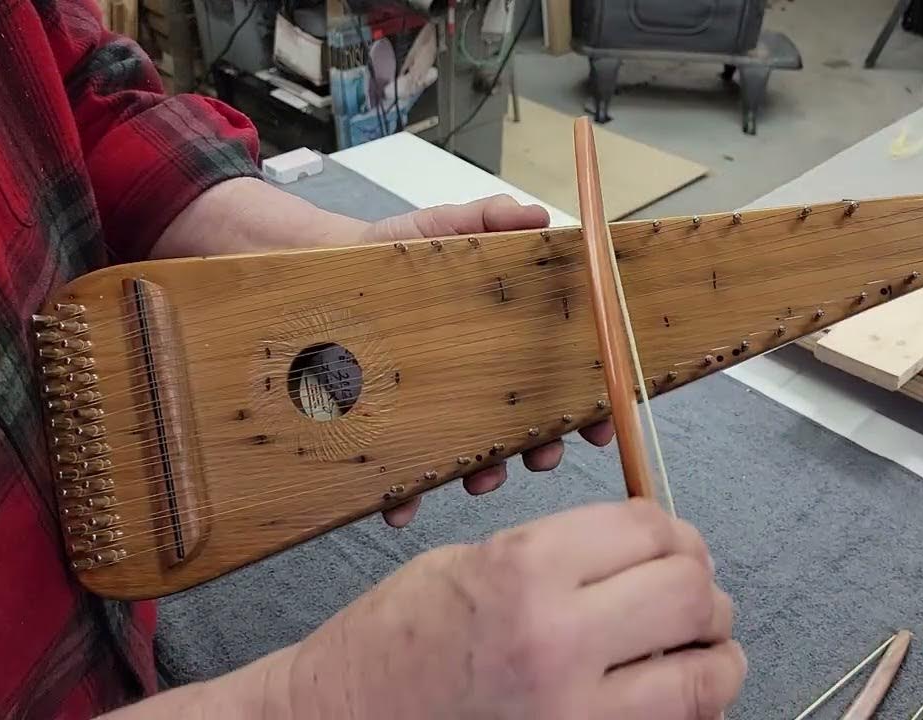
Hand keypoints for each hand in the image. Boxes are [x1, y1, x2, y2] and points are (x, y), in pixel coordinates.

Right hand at [280, 500, 744, 718]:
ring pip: (705, 674)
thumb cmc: (391, 645)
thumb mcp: (470, 564)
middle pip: (690, 594)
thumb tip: (651, 556)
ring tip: (701, 649)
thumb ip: (564, 555)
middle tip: (694, 594)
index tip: (673, 543)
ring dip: (716, 655)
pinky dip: (691, 712)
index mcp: (524, 571)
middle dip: (703, 589)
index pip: (649, 529)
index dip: (673, 532)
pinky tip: (673, 697)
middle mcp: (557, 641)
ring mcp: (574, 715)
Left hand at [359, 195, 614, 526]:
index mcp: (503, 343)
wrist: (323, 268)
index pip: (559, 378)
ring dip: (485, 477)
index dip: (586, 403)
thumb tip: (537, 216)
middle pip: (525, 429)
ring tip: (482, 479)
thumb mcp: (445, 228)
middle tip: (544, 455)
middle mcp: (476, 385)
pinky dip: (406, 498)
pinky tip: (402, 507)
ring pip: (473, 459)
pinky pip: (401, 475)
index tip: (599, 420)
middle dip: (542, 449)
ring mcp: (435, 413)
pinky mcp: (389, 432)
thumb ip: (489, 218)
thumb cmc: (394, 253)